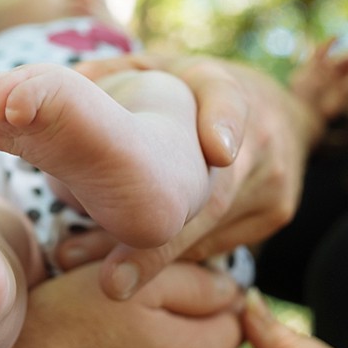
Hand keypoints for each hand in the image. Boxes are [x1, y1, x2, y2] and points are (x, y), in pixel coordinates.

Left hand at [61, 58, 318, 299]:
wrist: (282, 114)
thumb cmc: (196, 91)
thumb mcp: (162, 68)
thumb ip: (115, 75)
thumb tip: (65, 96)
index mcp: (227, 87)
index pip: (229, 96)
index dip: (225, 121)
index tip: (218, 152)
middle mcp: (259, 136)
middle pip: (216, 195)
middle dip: (162, 245)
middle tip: (113, 278)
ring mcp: (271, 181)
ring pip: (209, 232)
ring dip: (153, 260)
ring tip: (104, 279)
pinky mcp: (274, 213)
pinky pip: (216, 245)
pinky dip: (173, 259)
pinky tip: (132, 272)